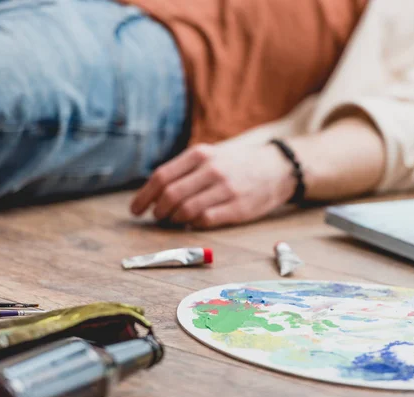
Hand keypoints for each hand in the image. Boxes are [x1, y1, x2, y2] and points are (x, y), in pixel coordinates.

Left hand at [130, 143, 296, 228]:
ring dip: (173, 220)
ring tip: (174, 221)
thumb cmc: (237, 164)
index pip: (162, 177)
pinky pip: (204, 220)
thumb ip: (185, 170)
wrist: (277, 168)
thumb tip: (154, 193)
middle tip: (156, 217)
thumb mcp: (211, 155)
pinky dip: (192, 224)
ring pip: (185, 211)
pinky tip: (193, 222)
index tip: (136, 210)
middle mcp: (212, 170)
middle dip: (158, 211)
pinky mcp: (237, 208)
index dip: (144, 196)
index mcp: (200, 154)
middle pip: (170, 196)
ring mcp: (226, 190)